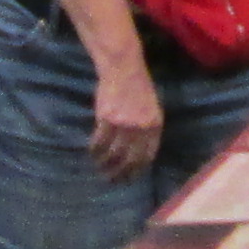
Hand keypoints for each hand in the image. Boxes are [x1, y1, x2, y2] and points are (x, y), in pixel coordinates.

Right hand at [91, 52, 165, 183]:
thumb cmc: (138, 87)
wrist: (124, 68)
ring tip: (101, 169)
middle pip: (130, 159)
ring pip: (113, 153)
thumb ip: (147, 128)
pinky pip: (100, 141)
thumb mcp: (152, 108)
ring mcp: (124, 124)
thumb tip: (138, 150)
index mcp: (155, 125)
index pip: (148, 156)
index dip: (138, 170)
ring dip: (106, 165)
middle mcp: (141, 128)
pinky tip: (92, 154)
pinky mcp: (107, 118)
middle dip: (121, 174)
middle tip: (113, 180)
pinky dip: (95, 151)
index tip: (130, 178)